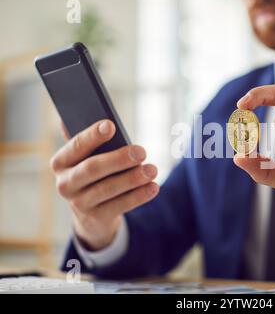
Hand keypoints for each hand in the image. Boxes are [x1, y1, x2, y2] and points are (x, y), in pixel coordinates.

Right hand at [51, 120, 158, 249]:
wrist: (92, 214)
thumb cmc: (94, 174)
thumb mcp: (87, 158)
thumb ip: (87, 140)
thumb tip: (74, 116)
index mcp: (61, 162)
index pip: (76, 146)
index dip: (92, 136)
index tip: (110, 125)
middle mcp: (65, 183)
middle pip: (92, 169)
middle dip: (118, 159)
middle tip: (141, 152)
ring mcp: (79, 203)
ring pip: (108, 189)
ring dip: (132, 179)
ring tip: (152, 170)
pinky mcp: (97, 218)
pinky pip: (120, 206)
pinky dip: (138, 196)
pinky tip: (153, 187)